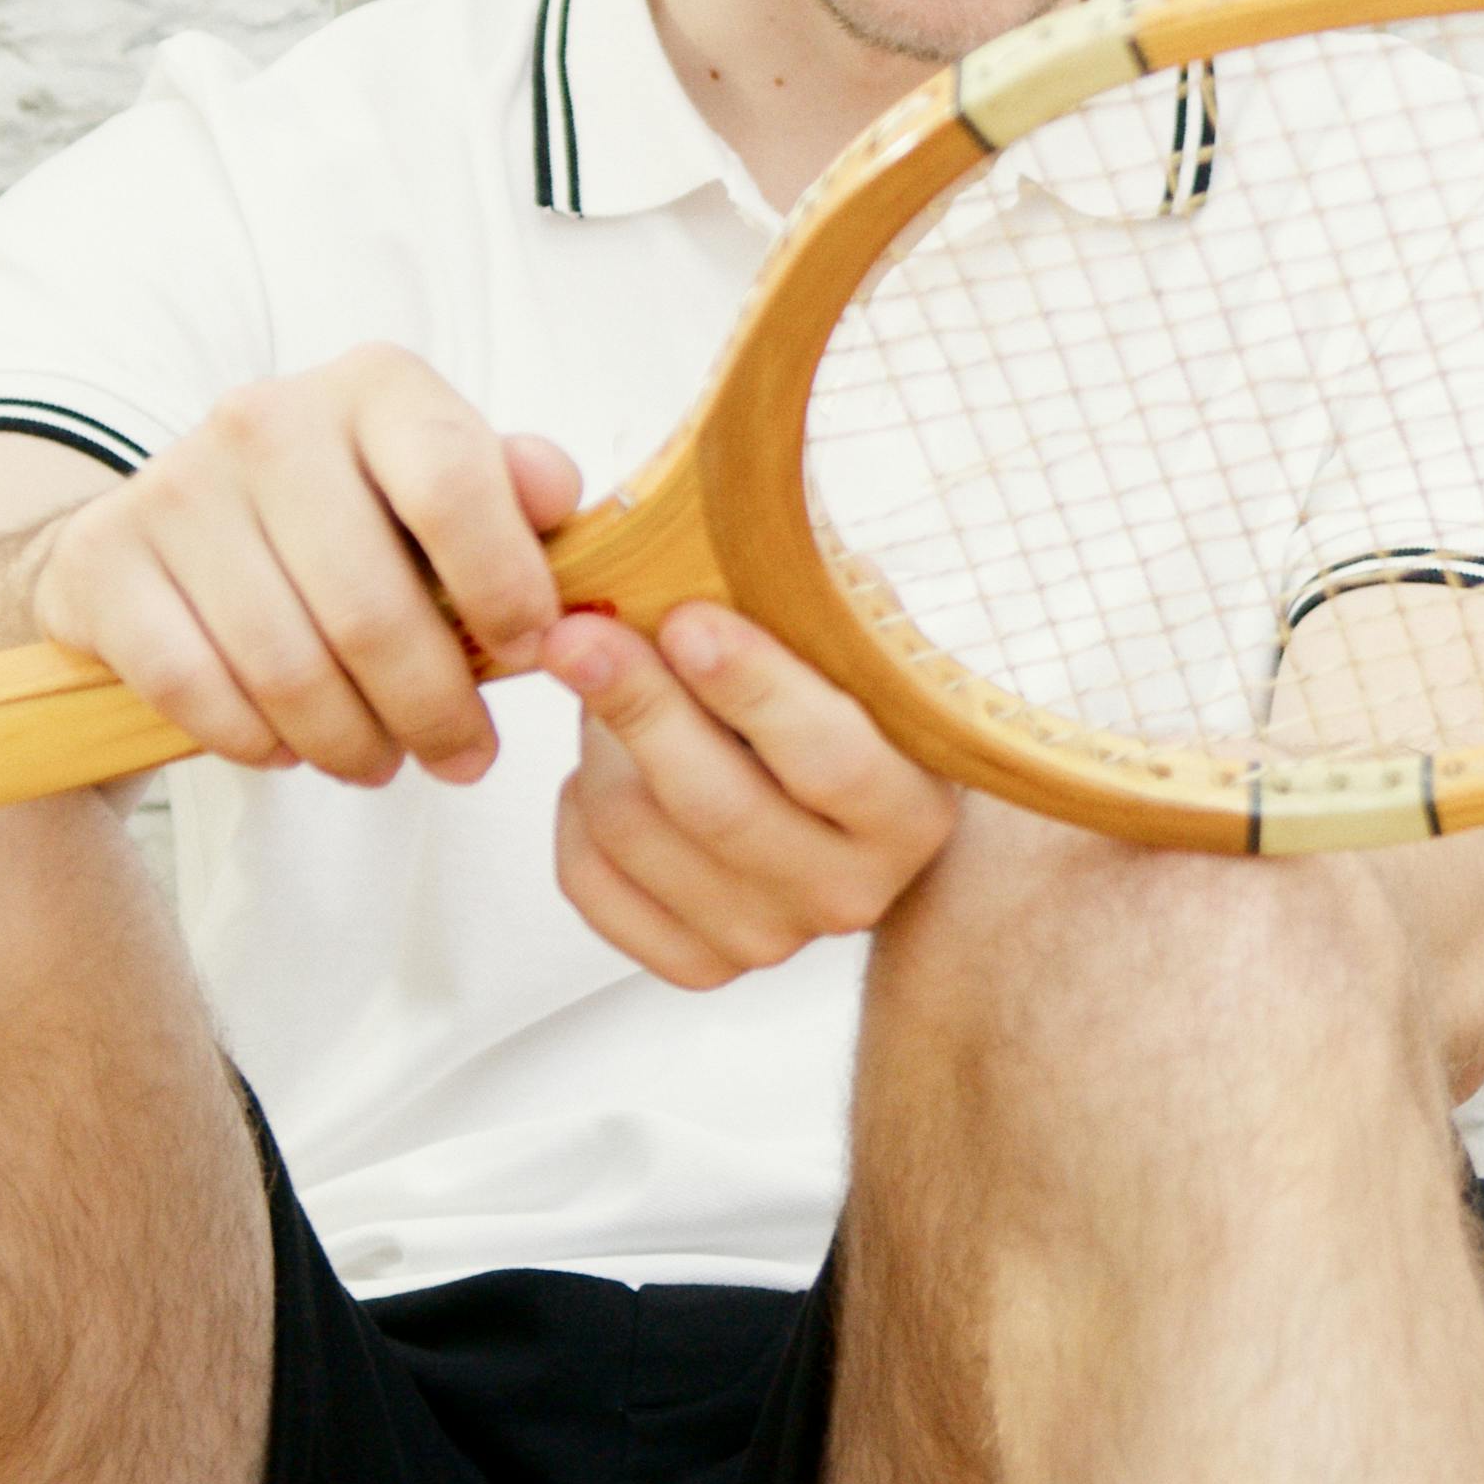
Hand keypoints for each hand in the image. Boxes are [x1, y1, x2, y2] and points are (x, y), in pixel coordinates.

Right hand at [22, 345, 580, 787]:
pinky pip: (194, 687)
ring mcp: (177, 487)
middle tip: (465, 758)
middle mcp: (269, 418)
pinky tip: (288, 750)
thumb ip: (513, 494)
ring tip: (382, 763)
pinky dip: (253, 739)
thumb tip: (558, 497)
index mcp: (375, 386)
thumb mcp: (440, 487)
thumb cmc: (349, 515)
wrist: (172, 528)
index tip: (531, 653)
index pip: (454, 485)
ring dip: (349, 741)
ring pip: (286, 665)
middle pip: (370, 606)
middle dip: (433, 708)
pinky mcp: (106, 561)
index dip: (504, 586)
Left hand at [537, 603, 964, 986]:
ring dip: (599, 743)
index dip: (751, 689)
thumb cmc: (844, 702)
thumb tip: (741, 521)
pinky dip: (573, 813)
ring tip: (605, 679)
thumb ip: (813, 600)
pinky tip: (603, 763)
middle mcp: (848, 893)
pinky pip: (590, 884)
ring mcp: (767, 939)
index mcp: (910, 813)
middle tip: (578, 632)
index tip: (685, 618)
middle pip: (716, 806)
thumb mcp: (856, 642)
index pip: (829, 758)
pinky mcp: (692, 962)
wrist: (844, 808)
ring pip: (637, 836)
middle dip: (638, 706)